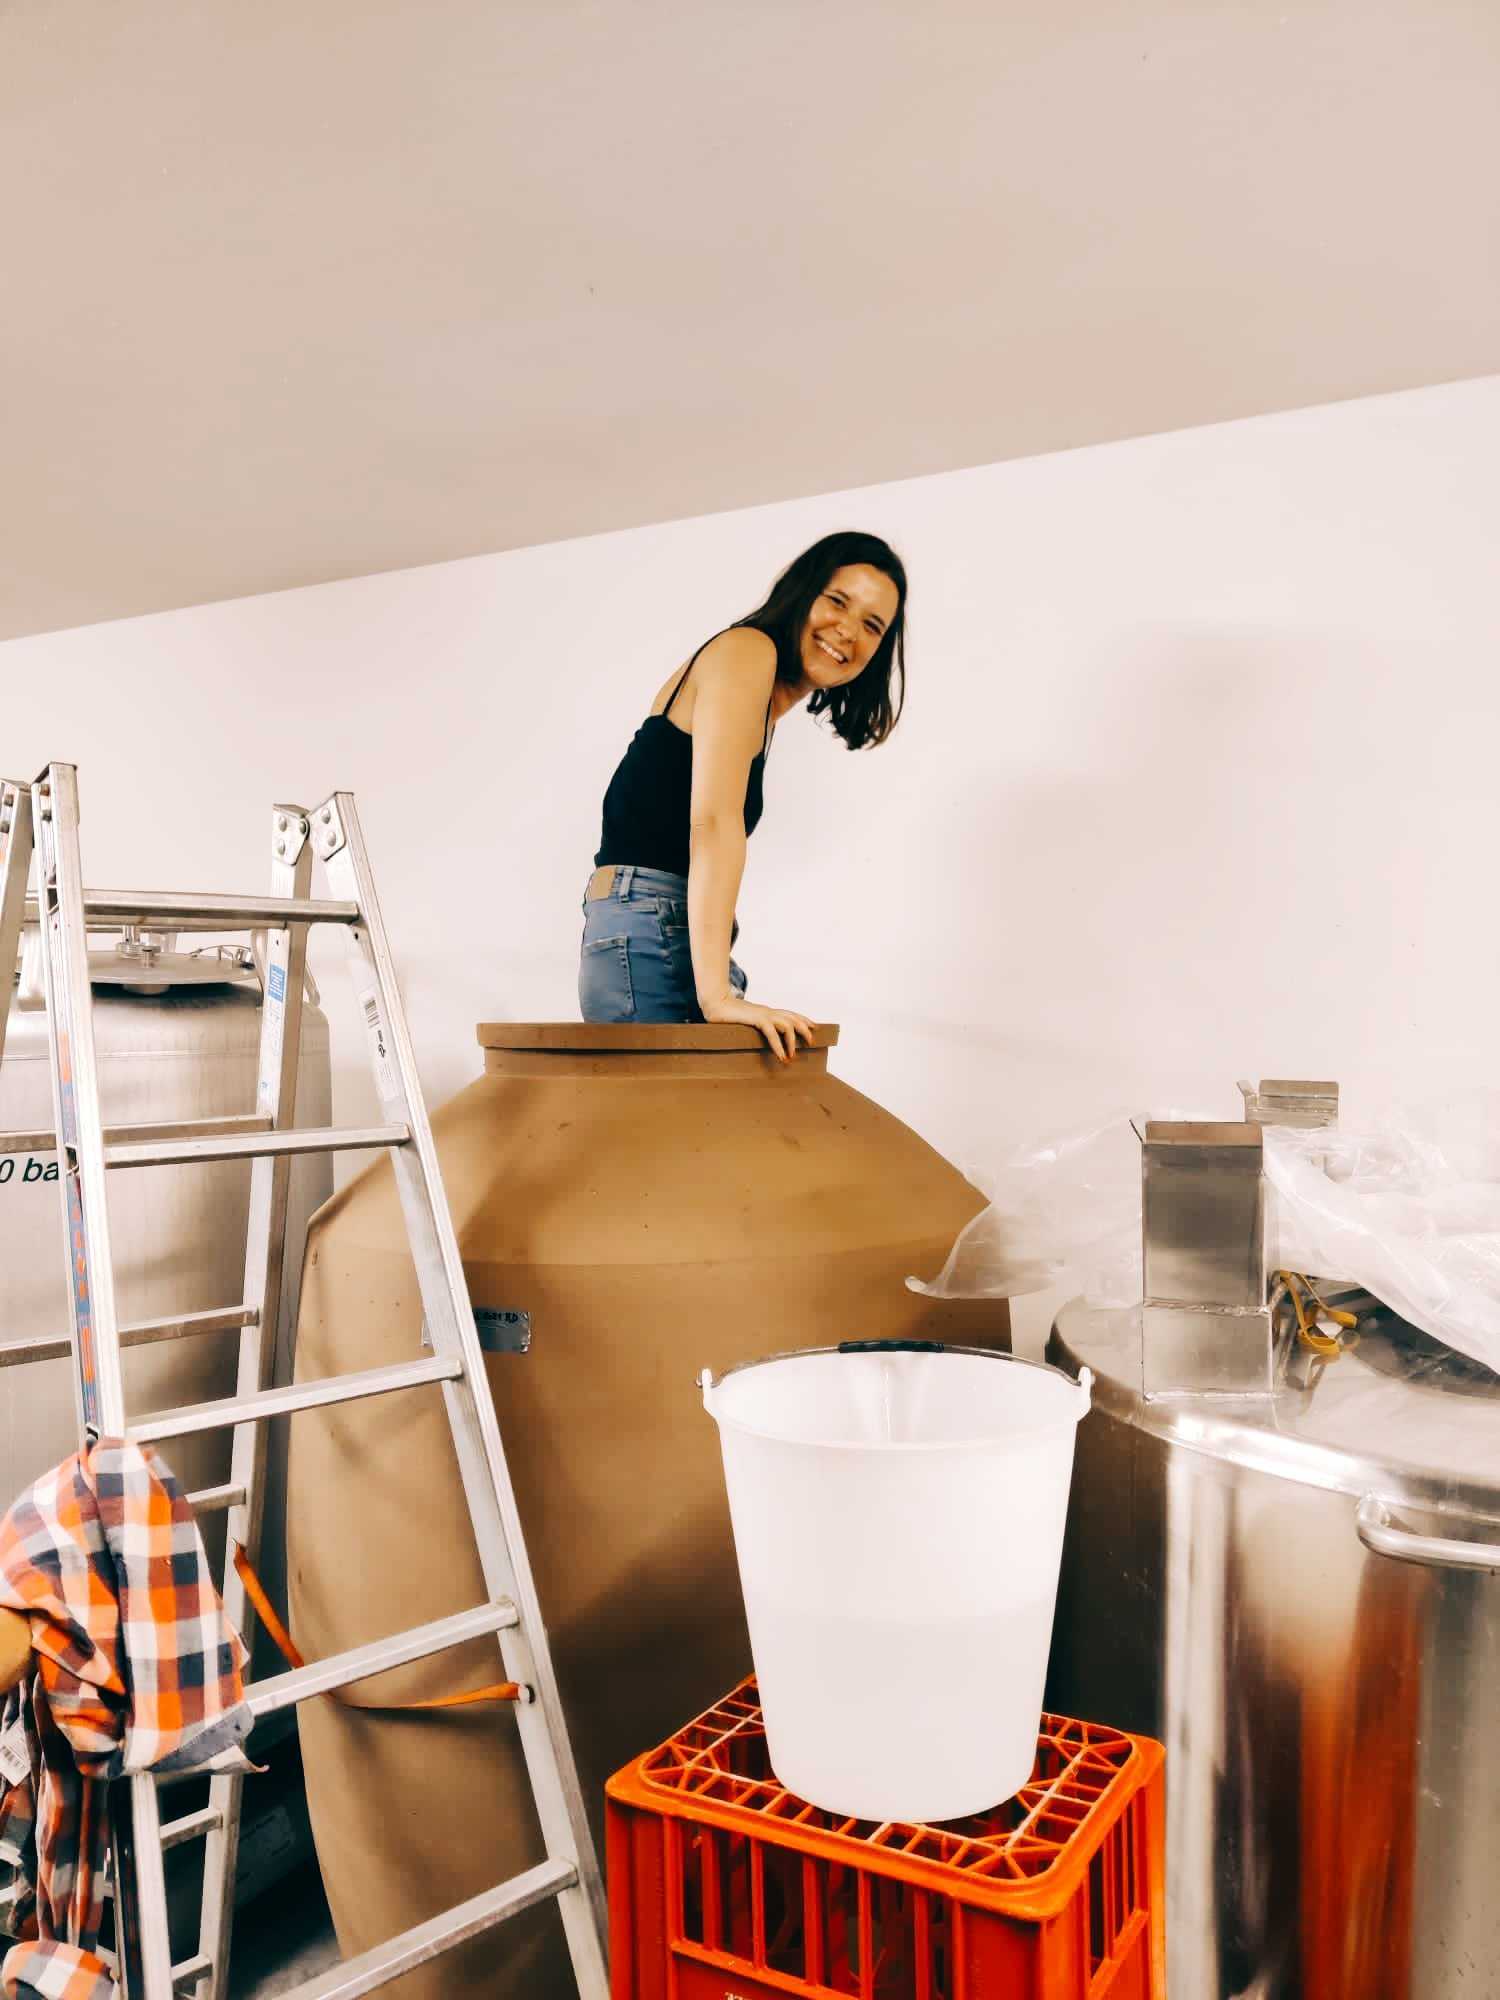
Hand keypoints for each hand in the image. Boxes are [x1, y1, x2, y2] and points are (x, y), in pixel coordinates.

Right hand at [701, 992, 815, 1062]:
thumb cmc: (726, 1015)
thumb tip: (756, 1036)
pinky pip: (772, 1032)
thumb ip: (753, 1025)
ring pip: (787, 1024)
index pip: (790, 1013)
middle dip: (805, 1029)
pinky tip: (781, 1057)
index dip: (803, 1019)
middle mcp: (768, 1011)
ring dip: (792, 1042)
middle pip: (793, 1017)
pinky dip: (778, 1045)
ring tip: (791, 1056)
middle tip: (811, 1043)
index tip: (813, 1027)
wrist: (715, 1004)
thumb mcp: (744, 1021)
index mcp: (766, 1011)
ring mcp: (763, 1014)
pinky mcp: (756, 1018)